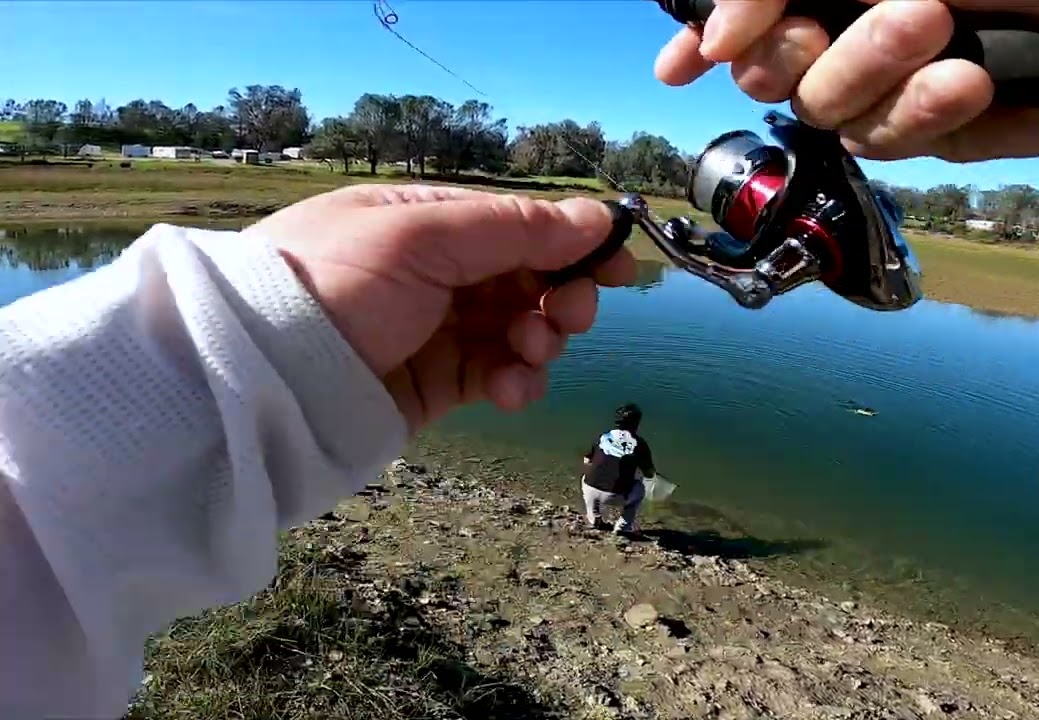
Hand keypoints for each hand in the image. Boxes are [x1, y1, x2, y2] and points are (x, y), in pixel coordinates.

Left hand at [250, 184, 635, 430]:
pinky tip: (509, 389)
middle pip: (531, 279)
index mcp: (432, 222)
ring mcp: (438, 331)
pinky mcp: (435, 385)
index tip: (619, 268)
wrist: (255, 376)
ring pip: (521, 331)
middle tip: (571, 315)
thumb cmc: (334, 283)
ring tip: (528, 356)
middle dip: (562, 297)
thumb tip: (597, 216)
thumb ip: (514, 228)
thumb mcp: (422, 239)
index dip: (576, 243)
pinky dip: (515, 382)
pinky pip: (497, 376)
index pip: (523, 224)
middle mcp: (439, 273)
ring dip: (541, 342)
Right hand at [654, 0, 1038, 161]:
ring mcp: (888, 82)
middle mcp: (850, 23)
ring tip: (941, 28)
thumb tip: (709, 34)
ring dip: (874, 66)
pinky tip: (967, 82)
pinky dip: (921, 111)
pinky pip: (883, 142)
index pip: (743, 9)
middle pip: (765, 64)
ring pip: (820, 109)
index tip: (686, 57)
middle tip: (875, 13)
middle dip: (804, 43)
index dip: (708, 30)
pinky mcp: (928, 133)